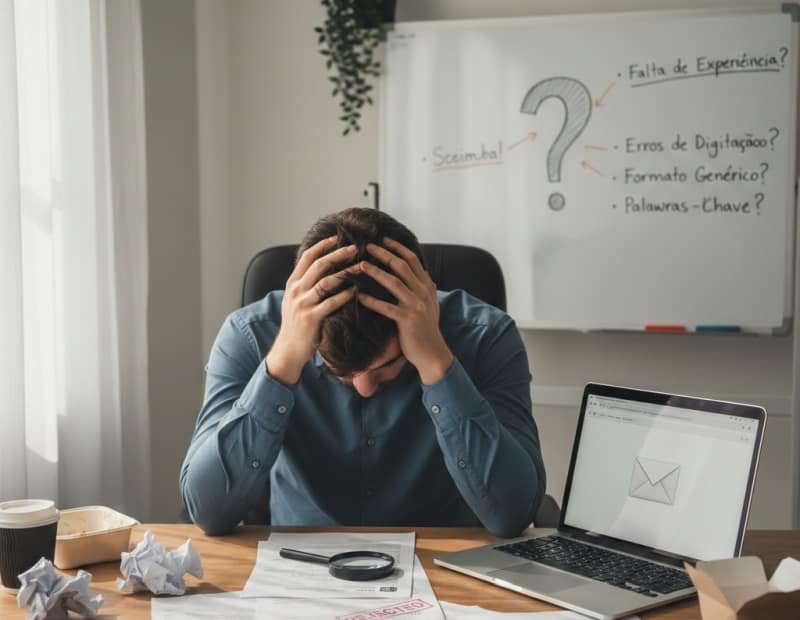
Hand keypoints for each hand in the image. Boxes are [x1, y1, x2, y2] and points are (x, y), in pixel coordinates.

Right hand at [266, 237, 356, 384]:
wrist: (289, 349)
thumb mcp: (295, 300)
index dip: (323, 245)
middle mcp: (296, 290)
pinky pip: (331, 302)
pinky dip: (345, 295)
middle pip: (319, 265)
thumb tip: (320, 266)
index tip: (338, 237)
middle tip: (355, 247)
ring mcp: (303, 304)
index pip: (308, 257)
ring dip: (346, 272)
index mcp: (292, 283)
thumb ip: (304, 283)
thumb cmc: (297, 324)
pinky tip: (357, 290)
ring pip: (327, 282)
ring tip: (361, 266)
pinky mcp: (312, 318)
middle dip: (338, 254)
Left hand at [357, 238, 453, 384]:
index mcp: (427, 286)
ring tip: (360, 265)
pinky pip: (386, 307)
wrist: (432, 353)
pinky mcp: (407, 320)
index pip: (413, 260)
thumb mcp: (431, 305)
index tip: (383, 239)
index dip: (397, 247)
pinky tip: (359, 296)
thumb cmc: (427, 329)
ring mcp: (416, 306)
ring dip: (375, 272)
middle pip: (402, 266)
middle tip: (367, 246)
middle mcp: (423, 292)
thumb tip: (428, 276)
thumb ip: (427, 290)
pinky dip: (372, 301)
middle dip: (384, 254)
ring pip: (393, 283)